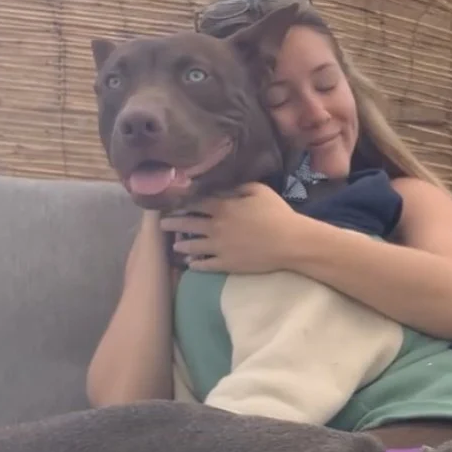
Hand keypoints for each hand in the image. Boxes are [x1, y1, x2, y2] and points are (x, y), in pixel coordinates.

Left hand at [160, 184, 309, 272]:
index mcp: (222, 207)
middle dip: (173, 223)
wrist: (289, 242)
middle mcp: (215, 227)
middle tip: (162, 225)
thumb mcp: (259, 191)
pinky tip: (190, 264)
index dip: (183, 202)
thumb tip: (223, 187)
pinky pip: (206, 264)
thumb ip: (238, 187)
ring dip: (181, 245)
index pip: (196, 203)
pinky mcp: (226, 264)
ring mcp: (219, 247)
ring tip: (174, 245)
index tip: (173, 203)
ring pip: (192, 245)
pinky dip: (195, 264)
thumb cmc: (277, 214)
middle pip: (188, 224)